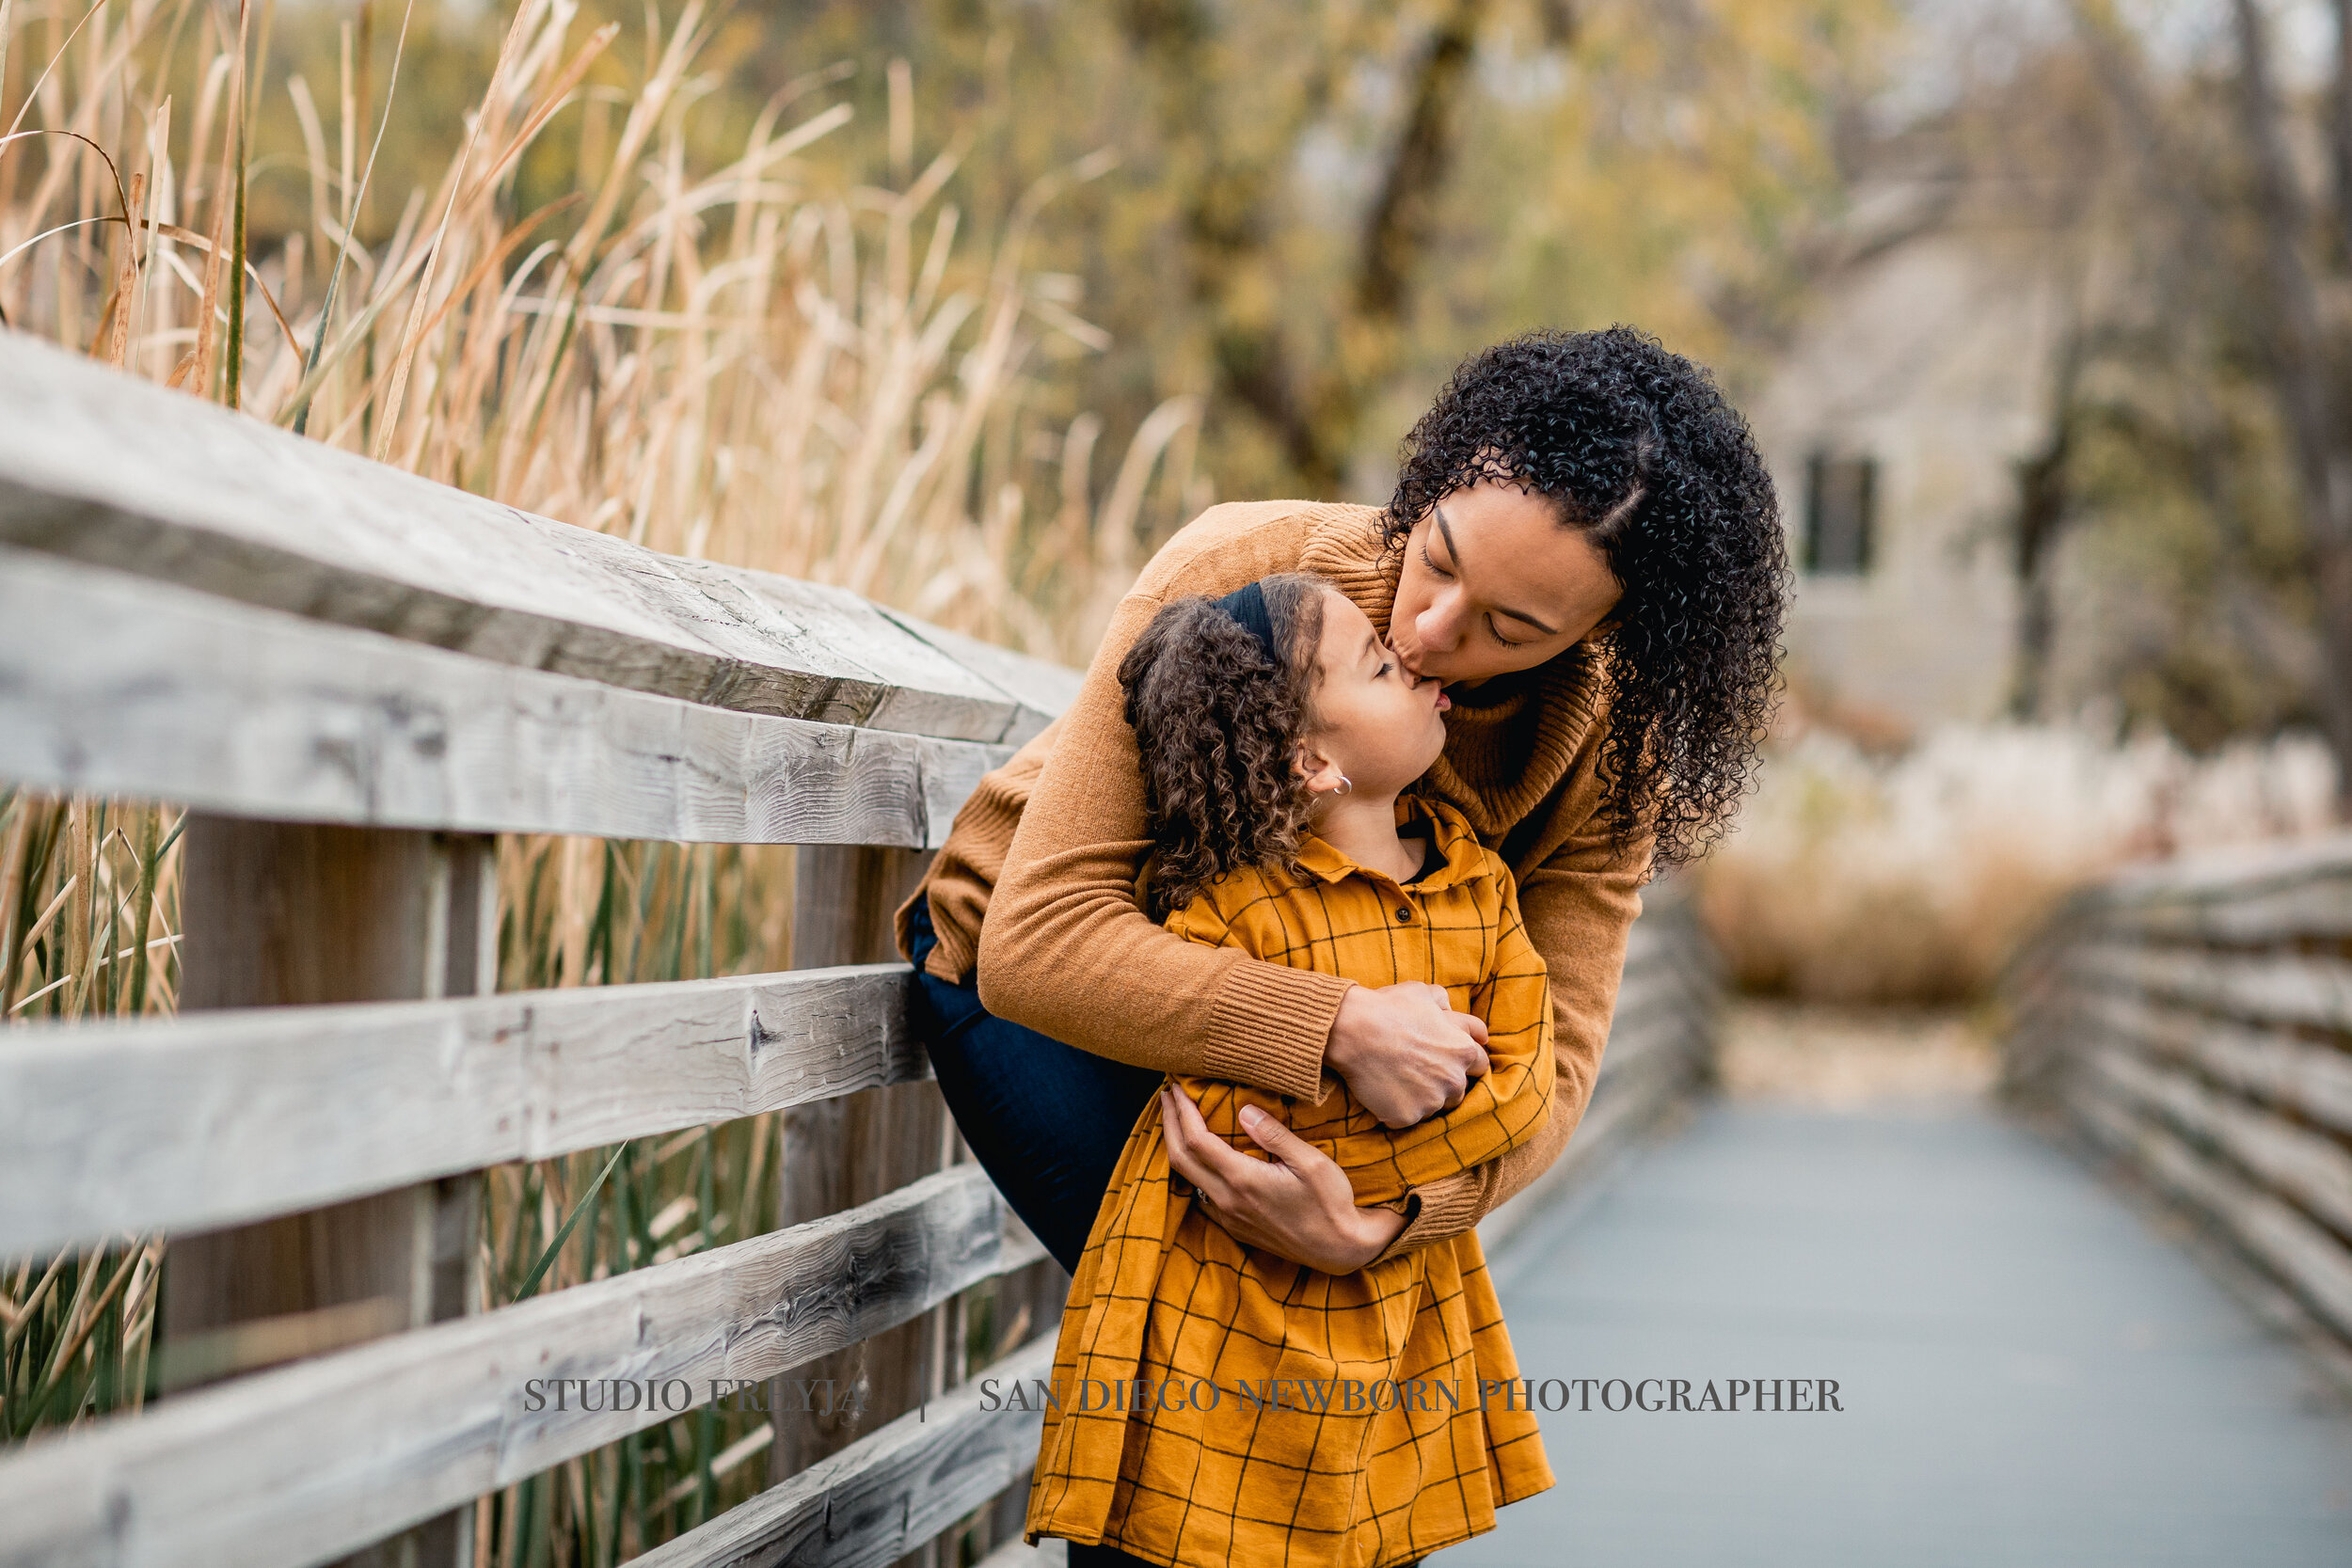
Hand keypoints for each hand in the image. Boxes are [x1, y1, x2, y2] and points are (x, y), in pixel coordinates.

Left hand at [1158, 1085, 1409, 1273]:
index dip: (1182, 1110)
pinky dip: (1191, 1168)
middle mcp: (1227, 1200)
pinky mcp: (1234, 1226)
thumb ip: (1275, 1134)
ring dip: (1176, 1145)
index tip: (1176, 1086)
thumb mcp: (1311, 1162)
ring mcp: (1228, 1216)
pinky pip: (1199, 1194)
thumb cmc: (1331, 1202)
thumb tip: (1244, 1110)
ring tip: (1179, 1119)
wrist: (1339, 1248)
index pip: (1196, 1140)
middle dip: (1169, 1123)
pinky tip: (1200, 1155)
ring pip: (1185, 1177)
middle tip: (1167, 1096)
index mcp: (1243, 1180)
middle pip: (1180, 1158)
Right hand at [1324, 982, 1489, 1127]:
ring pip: (1434, 1106)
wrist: (1353, 1031)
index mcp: (1464, 1050)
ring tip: (1400, 1082)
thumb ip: (1442, 1000)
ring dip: (1424, 1098)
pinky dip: (1397, 1109)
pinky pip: (1406, 1118)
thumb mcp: (1422, 992)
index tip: (1447, 1058)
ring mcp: (1431, 1101)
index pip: (1480, 1064)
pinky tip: (1384, 1092)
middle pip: (1459, 1090)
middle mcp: (1454, 1079)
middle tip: (1420, 1071)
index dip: (1464, 1060)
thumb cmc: (1388, 1008)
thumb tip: (1448, 1005)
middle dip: (1445, 1082)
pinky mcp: (1407, 1116)